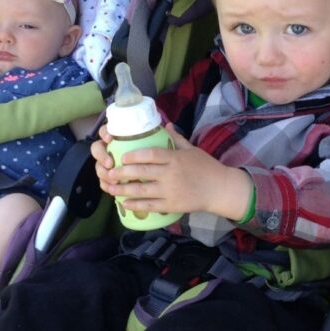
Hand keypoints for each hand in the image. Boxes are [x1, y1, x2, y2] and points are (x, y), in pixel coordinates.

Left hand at [91, 123, 252, 221]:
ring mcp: (170, 191)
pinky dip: (135, 204)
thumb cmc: (206, 167)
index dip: (134, 155)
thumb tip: (165, 125)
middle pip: (141, 173)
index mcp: (175, 158)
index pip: (150, 154)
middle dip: (122, 173)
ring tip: (111, 188)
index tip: (122, 157)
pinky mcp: (171, 205)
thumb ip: (176, 139)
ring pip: (141, 190)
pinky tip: (124, 203)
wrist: (220, 189)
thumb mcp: (192, 149)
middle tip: (109, 173)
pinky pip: (150, 205)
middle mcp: (170, 174)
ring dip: (123, 190)